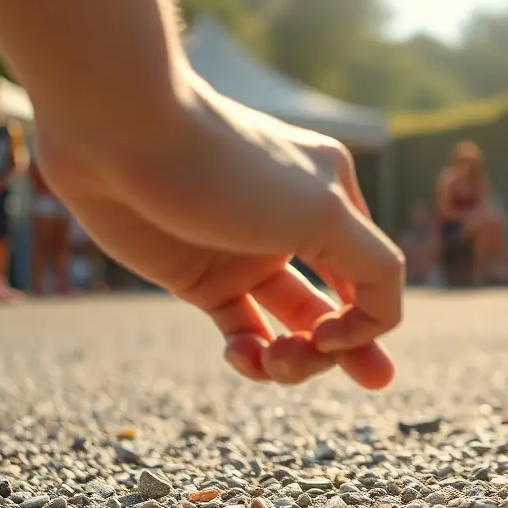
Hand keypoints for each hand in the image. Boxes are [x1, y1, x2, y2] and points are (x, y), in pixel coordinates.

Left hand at [37, 75, 403, 388]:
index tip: (332, 338)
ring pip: (290, 327)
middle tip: (336, 374)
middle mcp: (297, 227)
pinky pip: (242, 330)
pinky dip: (249, 353)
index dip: (367, 324)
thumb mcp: (323, 215)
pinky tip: (242, 355)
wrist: (120, 133)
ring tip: (272, 365)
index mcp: (336, 199)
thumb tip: (386, 318)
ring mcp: (247, 254)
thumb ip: (375, 267)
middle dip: (341, 351)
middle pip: (336, 309)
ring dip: (293, 360)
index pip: (377, 279)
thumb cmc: (228, 167)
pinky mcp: (200, 276)